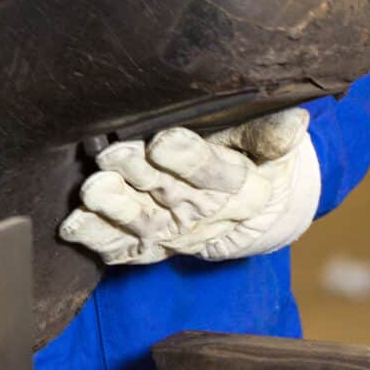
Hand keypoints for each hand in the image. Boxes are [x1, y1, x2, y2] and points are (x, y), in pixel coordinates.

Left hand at [59, 108, 320, 266]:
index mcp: (243, 185)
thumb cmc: (261, 162)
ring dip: (114, 211)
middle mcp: (208, 212)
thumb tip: (294, 121)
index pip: (217, 172)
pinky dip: (101, 241)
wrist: (265, 213)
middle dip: (138, 177)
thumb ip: (271, 133)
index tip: (162, 141)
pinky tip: (74, 228)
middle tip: (108, 158)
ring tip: (90, 193)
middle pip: (171, 195)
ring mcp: (180, 232)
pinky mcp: (159, 244)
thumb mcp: (274, 145)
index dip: (189, 159)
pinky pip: (129, 248)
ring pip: (146, 224)